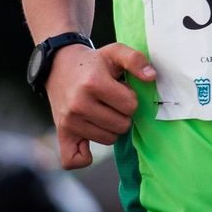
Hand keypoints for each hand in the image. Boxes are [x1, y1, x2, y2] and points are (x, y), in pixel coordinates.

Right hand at [46, 42, 154, 168]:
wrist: (60, 67)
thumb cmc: (93, 62)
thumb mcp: (115, 51)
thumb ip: (136, 59)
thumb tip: (151, 77)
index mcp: (93, 83)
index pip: (130, 105)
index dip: (131, 98)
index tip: (121, 90)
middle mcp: (78, 105)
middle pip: (121, 125)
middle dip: (123, 114)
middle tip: (112, 102)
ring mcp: (68, 122)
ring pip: (108, 140)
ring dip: (111, 128)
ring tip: (102, 111)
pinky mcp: (61, 134)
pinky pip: (73, 160)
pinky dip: (84, 157)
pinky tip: (89, 142)